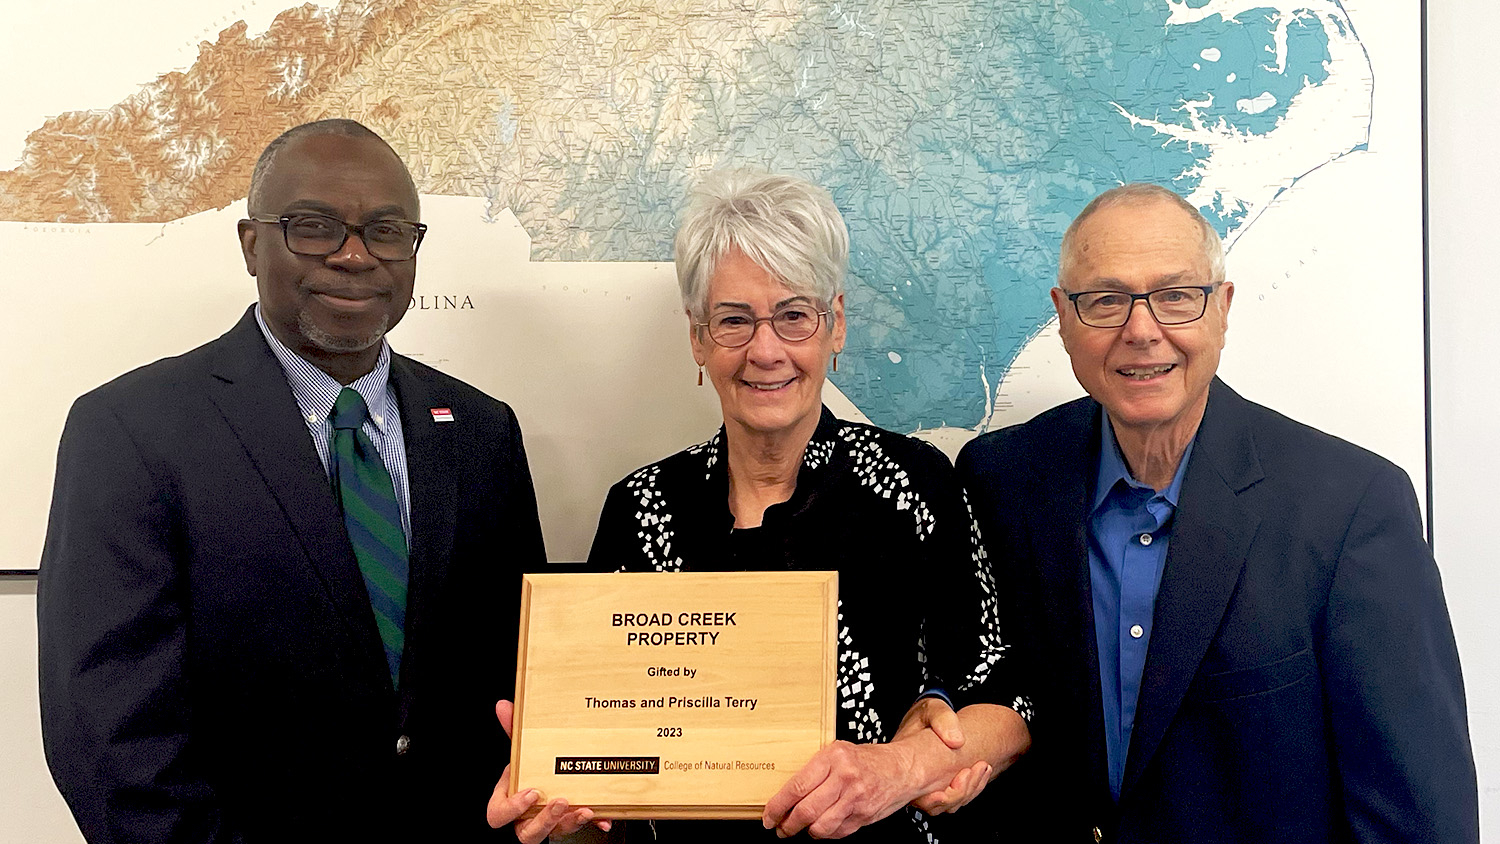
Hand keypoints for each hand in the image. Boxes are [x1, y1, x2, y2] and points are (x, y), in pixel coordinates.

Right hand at [486, 700, 611, 842]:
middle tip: (561, 800)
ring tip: (584, 809)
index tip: (532, 792)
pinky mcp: (568, 823)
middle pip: (529, 832)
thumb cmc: (529, 771)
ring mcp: (549, 824)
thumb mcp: (522, 752)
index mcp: (510, 802)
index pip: (499, 814)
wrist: (547, 778)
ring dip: (570, 822)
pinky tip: (604, 819)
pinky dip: (594, 823)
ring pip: (555, 832)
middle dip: (545, 819)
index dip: (513, 808)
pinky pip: (581, 828)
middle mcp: (527, 818)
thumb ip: (514, 731)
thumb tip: (504, 706)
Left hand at [761, 740, 919, 838]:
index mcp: (833, 757)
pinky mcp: (864, 815)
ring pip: (820, 826)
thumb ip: (815, 771)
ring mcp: (856, 798)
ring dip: (806, 831)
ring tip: (800, 828)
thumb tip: (785, 795)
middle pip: (806, 810)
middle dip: (788, 824)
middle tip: (780, 828)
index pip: (797, 787)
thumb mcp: (838, 752)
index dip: (778, 806)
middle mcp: (845, 777)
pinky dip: (825, 833)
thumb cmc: (866, 760)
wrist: (902, 768)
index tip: (769, 816)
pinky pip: (836, 831)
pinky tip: (823, 826)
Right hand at [893, 697, 987, 813]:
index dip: (933, 799)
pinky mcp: (940, 785)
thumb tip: (956, 741)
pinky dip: (971, 789)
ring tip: (983, 767)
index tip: (950, 787)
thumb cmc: (928, 713)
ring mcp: (927, 785)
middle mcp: (914, 780)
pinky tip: (981, 771)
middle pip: (934, 805)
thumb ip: (944, 720)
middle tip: (974, 769)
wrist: (932, 717)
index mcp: (905, 762)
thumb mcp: (933, 709)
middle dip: (959, 793)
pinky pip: (954, 798)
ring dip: (969, 791)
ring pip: (947, 805)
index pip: (915, 794)